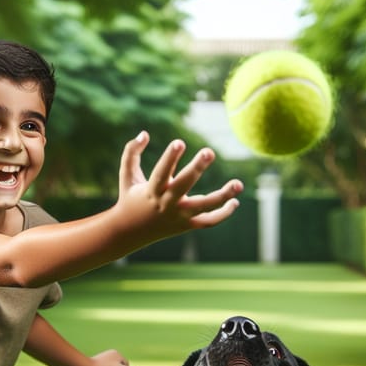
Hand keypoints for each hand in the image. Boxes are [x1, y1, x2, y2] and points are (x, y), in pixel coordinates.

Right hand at [117, 131, 243, 237]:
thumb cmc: (130, 198)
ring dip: (222, 197)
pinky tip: (234, 202)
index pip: (162, 173)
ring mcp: (178, 216)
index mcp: (151, 191)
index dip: (170, 158)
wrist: (129, 233)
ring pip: (203, 207)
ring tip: (238, 184)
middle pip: (184, 186)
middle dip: (196, 168)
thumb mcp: (127, 175)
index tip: (180, 142)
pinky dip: (223, 214)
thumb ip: (131, 152)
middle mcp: (166, 204)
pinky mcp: (186, 226)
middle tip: (209, 151)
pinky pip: (208, 222)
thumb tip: (144, 133)